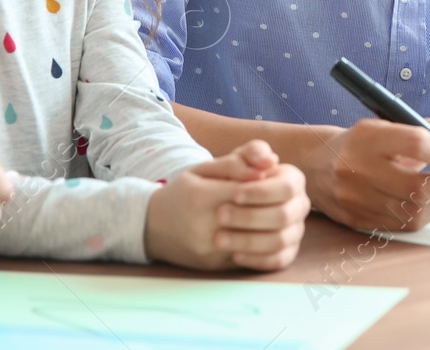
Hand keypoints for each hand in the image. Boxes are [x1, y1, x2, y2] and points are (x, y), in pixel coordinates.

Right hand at [145, 141, 310, 270]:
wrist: (151, 227)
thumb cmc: (183, 192)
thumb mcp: (202, 170)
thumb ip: (236, 162)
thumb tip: (270, 162)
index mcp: (201, 197)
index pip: (246, 189)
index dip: (263, 184)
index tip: (270, 178)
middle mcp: (204, 226)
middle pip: (253, 215)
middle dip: (270, 205)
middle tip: (278, 197)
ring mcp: (210, 250)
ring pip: (255, 239)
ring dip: (269, 225)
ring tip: (272, 212)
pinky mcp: (215, 267)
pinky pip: (248, 256)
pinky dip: (260, 244)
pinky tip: (263, 231)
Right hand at [300, 112, 429, 233]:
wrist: (318, 165)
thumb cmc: (368, 143)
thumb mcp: (400, 124)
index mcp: (369, 136)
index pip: (416, 144)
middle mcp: (357, 166)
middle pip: (418, 187)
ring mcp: (354, 198)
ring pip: (412, 212)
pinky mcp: (356, 220)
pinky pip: (401, 226)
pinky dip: (424, 216)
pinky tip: (429, 205)